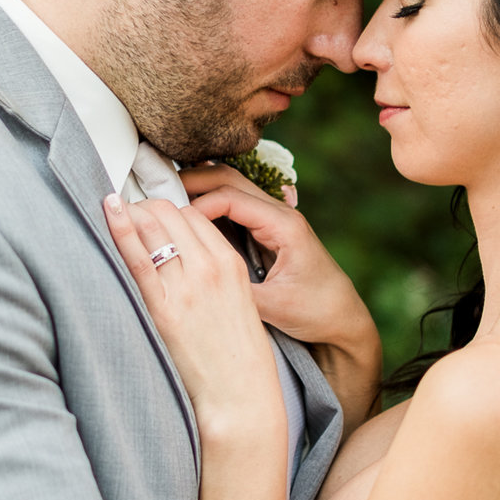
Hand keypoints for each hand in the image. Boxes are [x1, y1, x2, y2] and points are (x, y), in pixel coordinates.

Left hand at [102, 195, 286, 439]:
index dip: (167, 209)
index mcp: (231, 264)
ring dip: (130, 213)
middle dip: (145, 206)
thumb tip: (183, 254)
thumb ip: (215, 273)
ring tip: (114, 210)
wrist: (240, 394)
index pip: (193, 216)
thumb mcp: (238, 301)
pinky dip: (121, 229)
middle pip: (170, 215)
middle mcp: (210, 269)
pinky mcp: (163, 310)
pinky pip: (137, 258)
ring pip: (152, 227)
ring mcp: (186, 288)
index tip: (149, 212)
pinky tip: (109, 210)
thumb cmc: (236, 353)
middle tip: (127, 208)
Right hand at [180, 164, 381, 423]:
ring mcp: (274, 219)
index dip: (195, 207)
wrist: (344, 320)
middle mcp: (280, 214)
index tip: (170, 225)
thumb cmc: (316, 312)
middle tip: (154, 195)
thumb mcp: (273, 307)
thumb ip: (235, 290)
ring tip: (164, 200)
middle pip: (229, 179)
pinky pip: (233, 205)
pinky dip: (207, 203)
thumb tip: (195, 283)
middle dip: (191, 182)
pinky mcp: (269, 230)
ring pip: (230, 187)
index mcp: (284, 226)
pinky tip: (185, 216)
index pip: (229, 198)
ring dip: (198, 189)